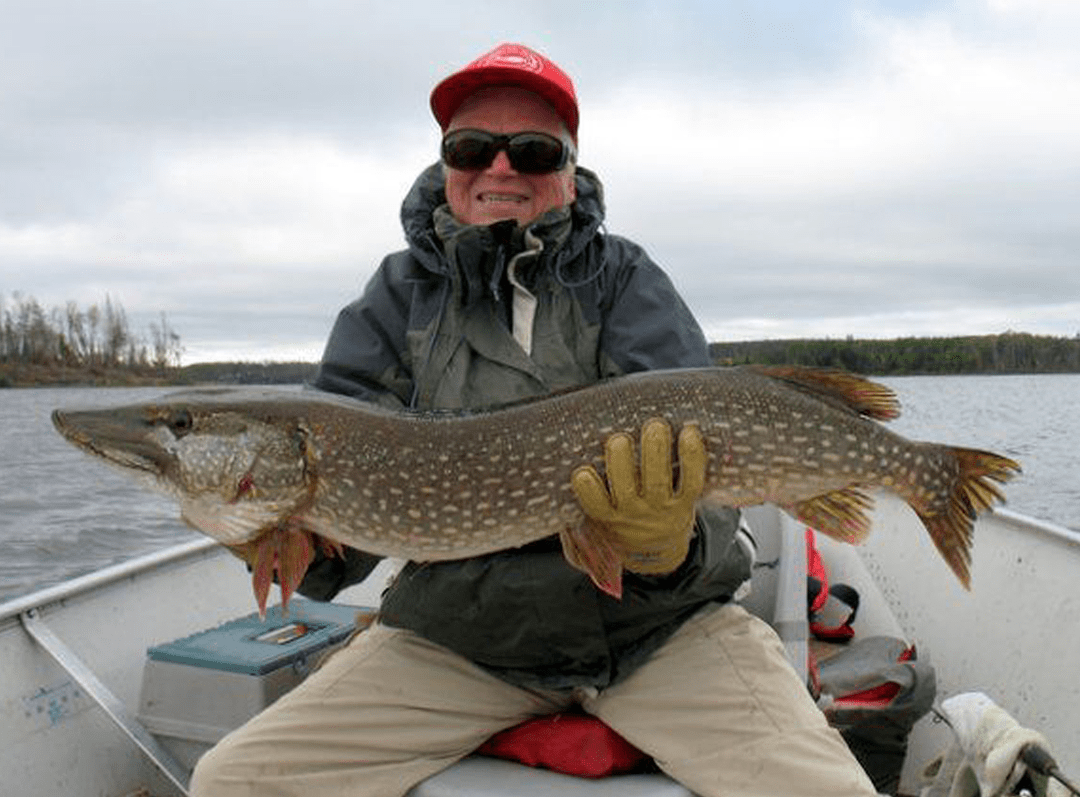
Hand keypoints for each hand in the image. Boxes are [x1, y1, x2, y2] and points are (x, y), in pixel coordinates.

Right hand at [571, 419, 706, 574]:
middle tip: (618, 440)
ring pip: (658, 482)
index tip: (581, 471)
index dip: (587, 490)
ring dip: (655, 452)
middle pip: (626, 490)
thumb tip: (554, 495)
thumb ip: (573, 522)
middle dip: (621, 463)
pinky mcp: (686, 501)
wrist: (657, 548)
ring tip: (654, 426)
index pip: (594, 506)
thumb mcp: (593, 528)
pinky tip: (688, 432)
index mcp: (607, 517)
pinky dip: (692, 457)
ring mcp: (661, 508)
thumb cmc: (618, 521)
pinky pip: (692, 480)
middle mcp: (634, 514)